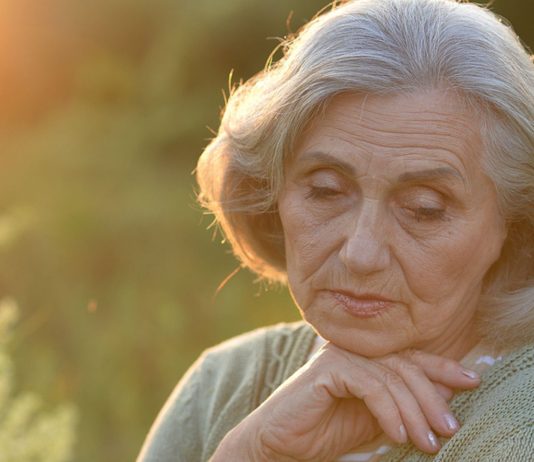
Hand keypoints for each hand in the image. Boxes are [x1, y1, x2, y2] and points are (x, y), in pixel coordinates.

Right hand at [212, 343, 479, 461]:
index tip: (472, 380)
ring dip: (414, 411)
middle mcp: (355, 350)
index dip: (442, 367)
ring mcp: (340, 355)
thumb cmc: (327, 429)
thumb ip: (402, 404)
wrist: (283, 442)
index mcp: (367, 357)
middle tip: (449, 427)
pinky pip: (369, 385)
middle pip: (405, 364)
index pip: (411, 356)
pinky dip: (388, 410)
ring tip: (428, 442)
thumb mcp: (376, 418)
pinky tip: (397, 433)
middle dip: (432, 396)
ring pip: (391, 375)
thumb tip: (443, 394)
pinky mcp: (328, 368)